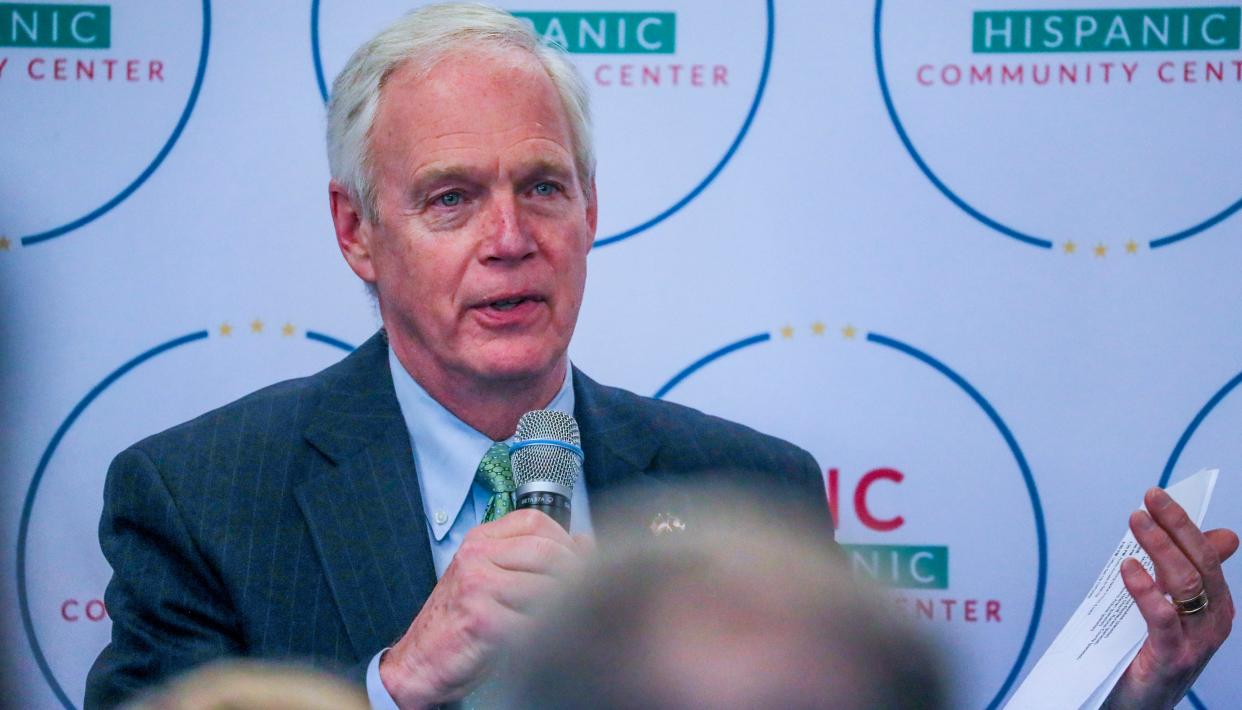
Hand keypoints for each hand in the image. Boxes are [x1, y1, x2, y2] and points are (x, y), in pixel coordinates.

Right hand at [379, 510, 590, 708]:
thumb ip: (535, 558)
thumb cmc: (461, 623)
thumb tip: (585, 543)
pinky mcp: (481, 619)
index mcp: (480, 541)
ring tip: (560, 619)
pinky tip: (542, 637)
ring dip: (561, 606)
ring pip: (545, 585)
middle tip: (579, 596)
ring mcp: (477, 585)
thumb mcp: (496, 579)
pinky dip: (545, 631)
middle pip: (546, 550)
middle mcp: (476, 556)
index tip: (576, 562)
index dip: (564, 541)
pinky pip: (533, 620)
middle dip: (572, 575)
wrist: (421, 661)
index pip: (535, 521)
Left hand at [1105, 488, 1237, 709]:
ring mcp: (1196, 642)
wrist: (1139, 705)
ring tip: (1135, 522)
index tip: (1157, 495)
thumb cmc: (1153, 654)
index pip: (1205, 555)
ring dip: (1160, 548)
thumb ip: (1187, 573)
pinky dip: (1146, 589)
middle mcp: (1213, 621)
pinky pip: (1162, 618)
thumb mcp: (1173, 608)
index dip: (1182, 523)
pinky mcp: (1171, 659)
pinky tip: (1129, 568)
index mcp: (1216, 604)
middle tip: (1148, 499)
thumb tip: (1223, 535)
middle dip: (1175, 527)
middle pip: (1199, 564)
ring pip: (1185, 585)